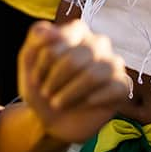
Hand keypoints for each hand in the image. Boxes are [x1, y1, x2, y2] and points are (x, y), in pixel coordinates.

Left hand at [18, 21, 129, 142]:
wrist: (48, 120)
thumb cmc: (41, 86)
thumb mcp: (28, 62)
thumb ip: (35, 40)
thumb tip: (49, 31)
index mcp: (77, 32)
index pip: (64, 38)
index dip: (46, 61)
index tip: (35, 79)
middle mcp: (98, 43)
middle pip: (78, 57)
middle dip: (56, 79)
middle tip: (46, 94)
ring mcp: (112, 64)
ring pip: (96, 74)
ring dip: (71, 92)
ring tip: (58, 103)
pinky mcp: (121, 86)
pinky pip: (115, 88)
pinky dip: (95, 99)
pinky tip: (84, 103)